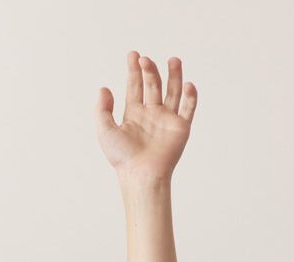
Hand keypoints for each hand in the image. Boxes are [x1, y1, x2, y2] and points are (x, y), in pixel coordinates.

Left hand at [97, 53, 197, 182]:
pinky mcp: (181, 128)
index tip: (134, 55)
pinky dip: (190, 96)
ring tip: (173, 59)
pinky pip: (188, 108)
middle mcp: (151, 113)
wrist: (140, 174)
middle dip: (150, 71)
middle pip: (153, 85)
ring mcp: (167, 119)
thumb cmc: (121, 156)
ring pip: (173, 91)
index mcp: (133, 113)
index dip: (134, 70)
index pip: (135, 86)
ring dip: (174, 76)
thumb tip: (103, 88)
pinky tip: (187, 84)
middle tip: (146, 59)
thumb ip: (102, 109)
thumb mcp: (104, 130)